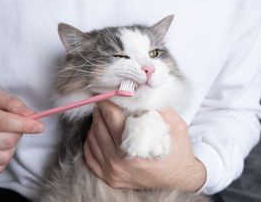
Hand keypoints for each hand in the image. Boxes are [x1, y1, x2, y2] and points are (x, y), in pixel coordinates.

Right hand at [0, 90, 43, 174]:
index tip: (40, 126)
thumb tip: (31, 116)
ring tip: (4, 135)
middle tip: (15, 126)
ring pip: (3, 157)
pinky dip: (4, 157)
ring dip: (12, 146)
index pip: (2, 122)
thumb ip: (13, 103)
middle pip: (6, 141)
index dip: (25, 125)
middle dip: (18, 133)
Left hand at [84, 101, 205, 191]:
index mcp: (133, 145)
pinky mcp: (110, 178)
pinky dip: (90, 142)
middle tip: (103, 102)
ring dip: (95, 124)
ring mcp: (112, 171)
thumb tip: (138, 91)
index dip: (107, 101)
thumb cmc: (177, 150)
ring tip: (101, 115)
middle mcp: (118, 160)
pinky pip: (90, 156)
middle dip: (100, 111)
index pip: (111, 116)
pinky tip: (96, 134)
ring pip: (92, 139)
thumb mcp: (174, 123)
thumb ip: (155, 106)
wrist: (180, 178)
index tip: (106, 94)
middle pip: (99, 126)